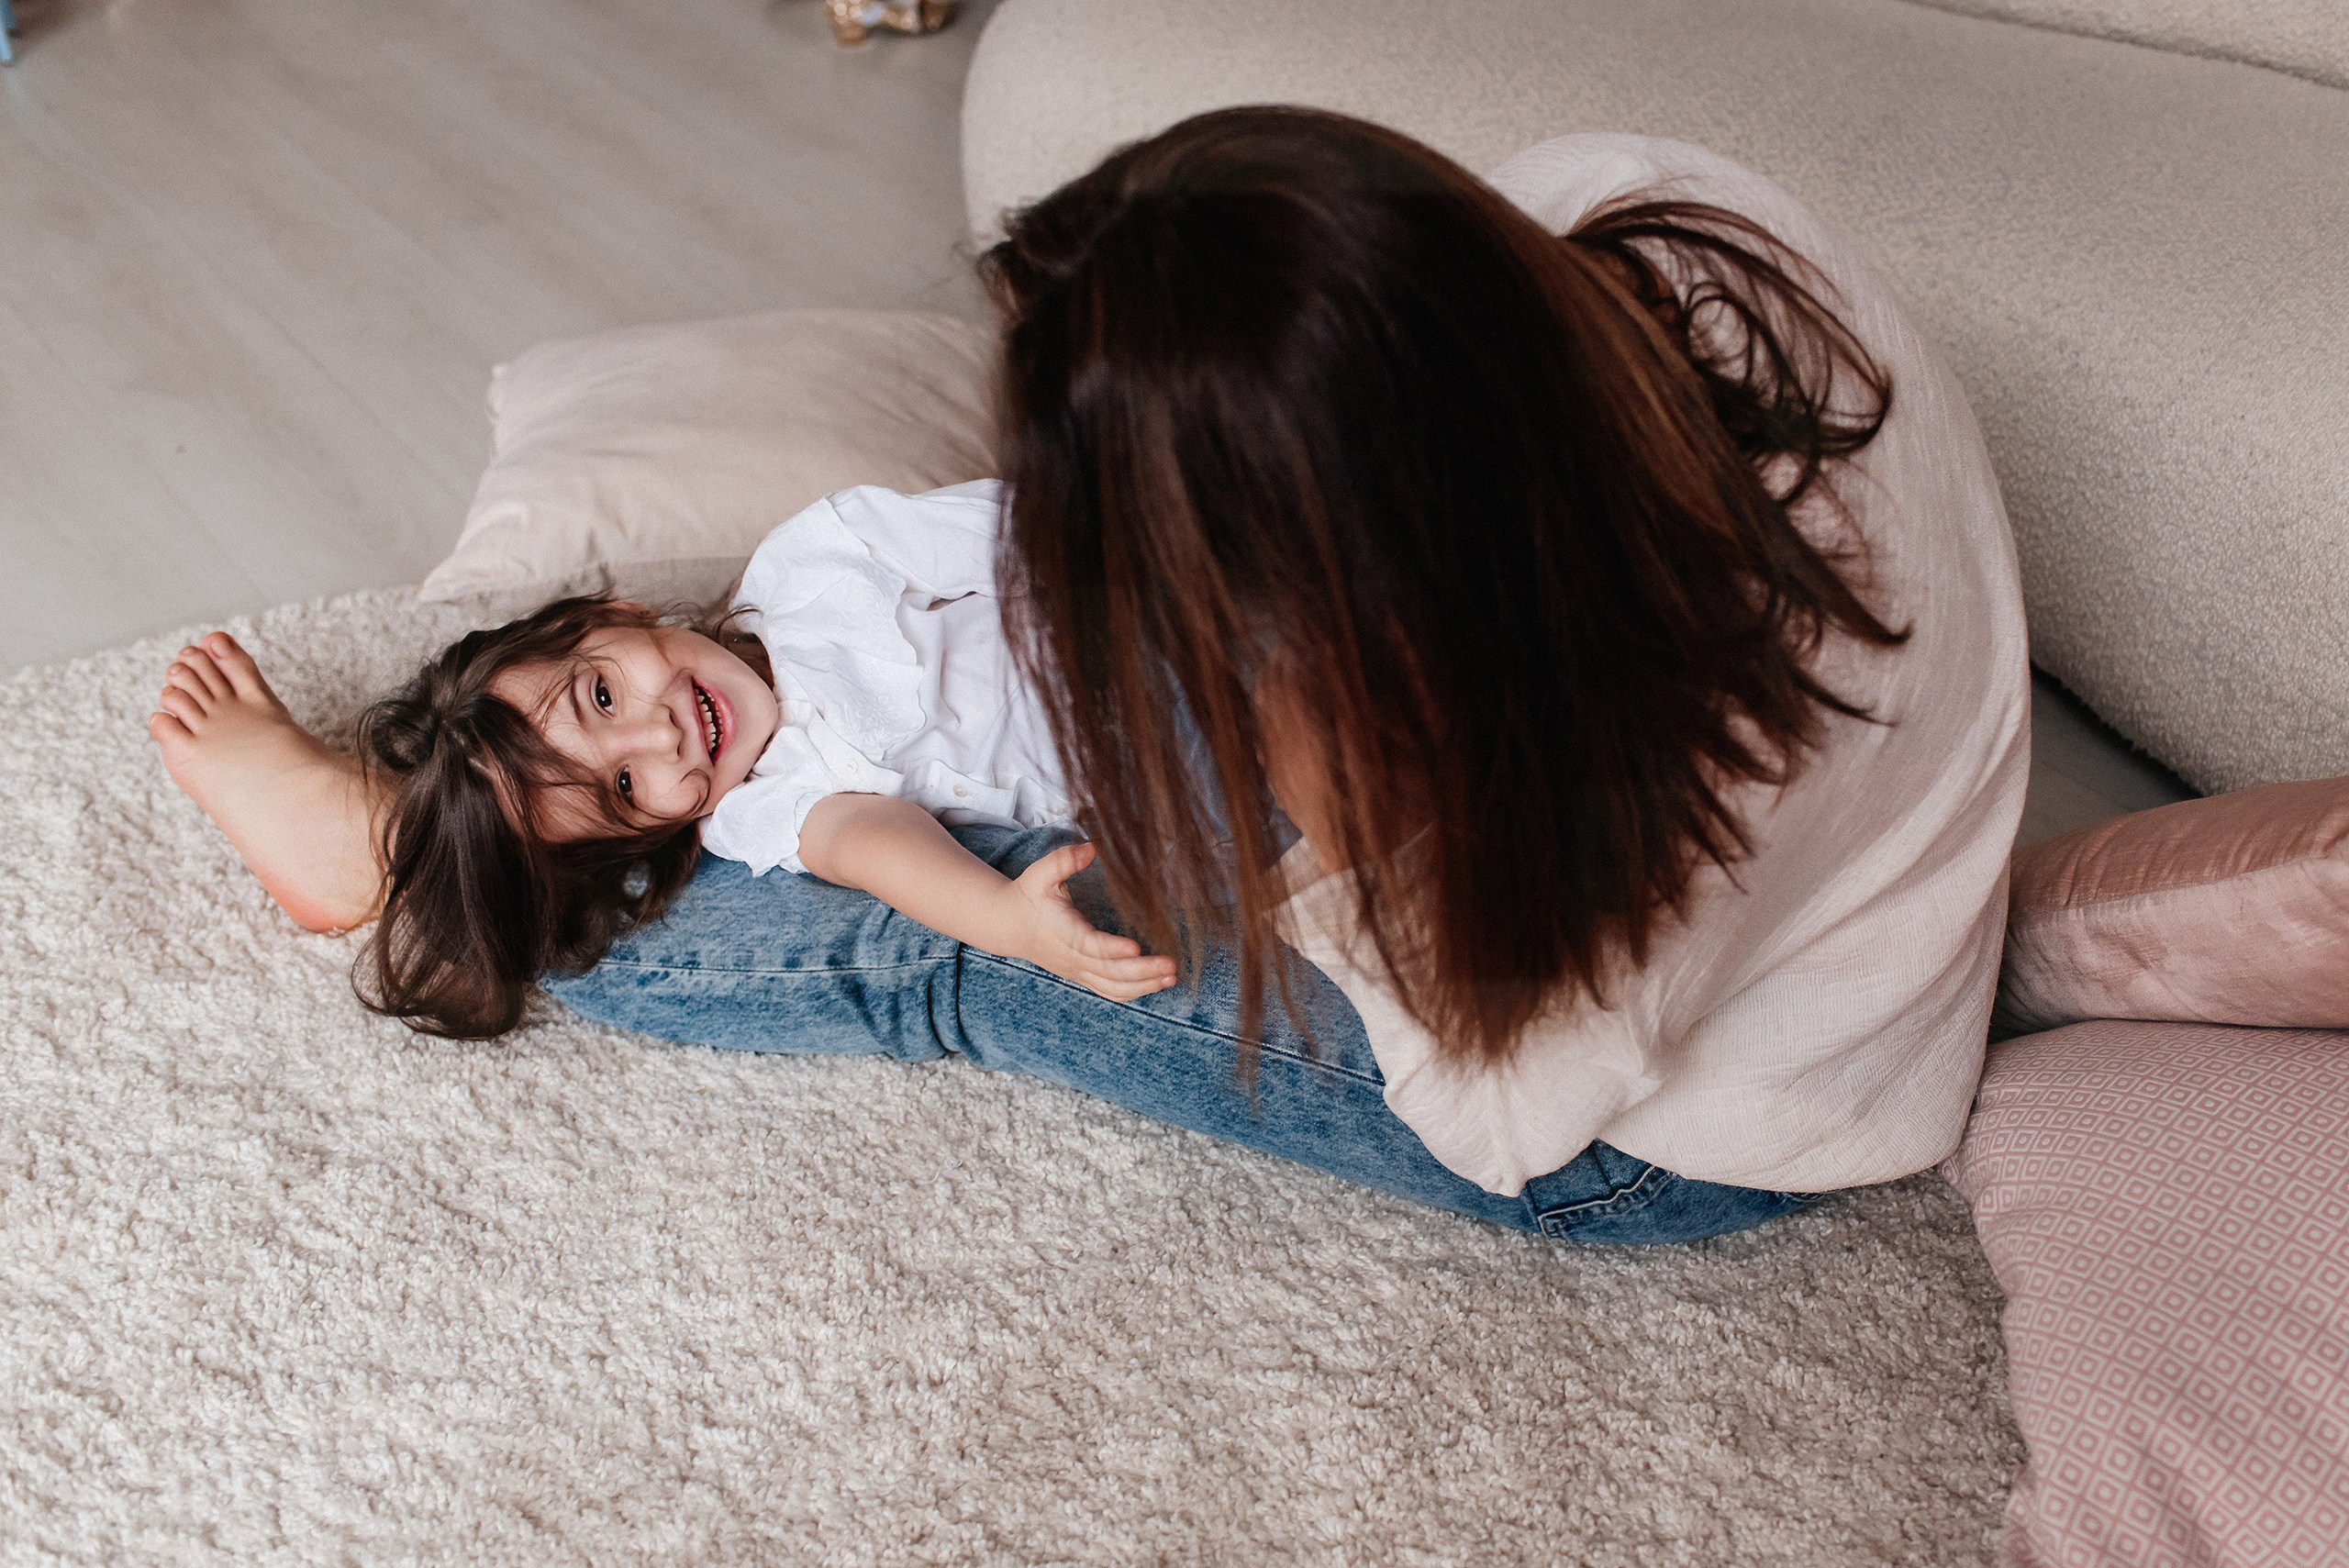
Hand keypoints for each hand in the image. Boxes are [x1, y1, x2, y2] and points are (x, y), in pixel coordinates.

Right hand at [1007, 842, 1178, 1001]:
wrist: (1008, 925)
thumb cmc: (1028, 896)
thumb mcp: (1040, 873)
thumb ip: (1063, 860)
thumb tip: (1091, 848)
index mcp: (1063, 932)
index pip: (1090, 946)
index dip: (1113, 949)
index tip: (1137, 947)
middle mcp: (1072, 957)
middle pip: (1109, 973)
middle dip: (1142, 971)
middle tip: (1171, 965)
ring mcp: (1078, 970)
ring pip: (1112, 988)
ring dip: (1143, 986)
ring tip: (1171, 978)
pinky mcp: (1083, 975)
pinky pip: (1110, 991)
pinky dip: (1134, 992)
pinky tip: (1157, 984)